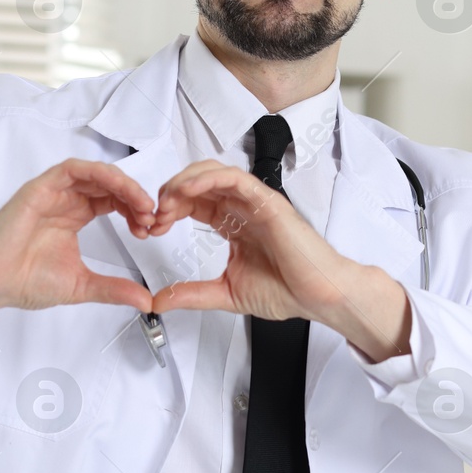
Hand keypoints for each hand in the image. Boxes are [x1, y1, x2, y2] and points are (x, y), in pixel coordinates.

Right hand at [0, 159, 155, 320]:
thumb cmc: (23, 281)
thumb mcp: (82, 285)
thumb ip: (114, 289)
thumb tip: (146, 300)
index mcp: (74, 216)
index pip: (113, 201)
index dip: (135, 209)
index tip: (149, 228)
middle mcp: (65, 201)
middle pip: (109, 184)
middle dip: (135, 197)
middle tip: (151, 216)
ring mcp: (52, 193)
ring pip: (95, 173)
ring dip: (123, 184)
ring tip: (141, 204)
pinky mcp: (39, 189)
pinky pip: (72, 169)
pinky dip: (98, 173)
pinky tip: (117, 187)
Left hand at [147, 161, 411, 361]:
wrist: (319, 297)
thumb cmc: (287, 290)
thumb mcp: (225, 293)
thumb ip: (191, 294)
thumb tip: (158, 301)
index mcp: (234, 224)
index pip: (194, 202)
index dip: (169, 208)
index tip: (152, 227)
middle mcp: (243, 208)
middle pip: (198, 182)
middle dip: (170, 193)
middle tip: (153, 215)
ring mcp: (255, 202)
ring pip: (213, 172)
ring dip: (184, 182)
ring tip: (167, 202)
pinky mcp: (268, 201)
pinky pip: (234, 178)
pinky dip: (208, 179)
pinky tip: (187, 190)